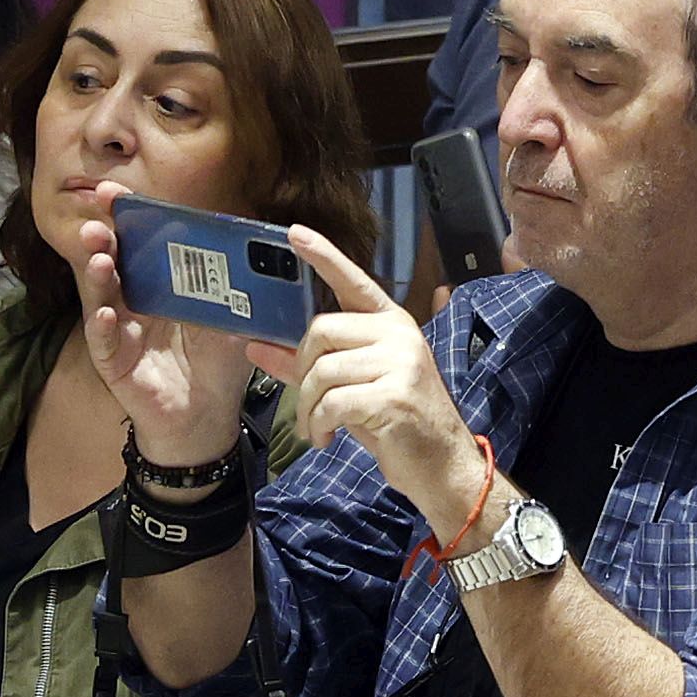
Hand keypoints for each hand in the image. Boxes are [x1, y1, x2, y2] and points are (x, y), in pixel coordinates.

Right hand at [67, 203, 258, 471]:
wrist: (207, 415)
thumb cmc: (216, 363)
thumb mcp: (233, 319)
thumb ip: (242, 289)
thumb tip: (269, 255)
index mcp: (158, 283)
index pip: (138, 242)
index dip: (125, 217)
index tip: (115, 193)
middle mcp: (132, 300)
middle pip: (111, 261)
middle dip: (102, 237)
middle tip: (99, 220)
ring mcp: (119, 329)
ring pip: (100, 296)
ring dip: (97, 274)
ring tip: (99, 256)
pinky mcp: (114, 362)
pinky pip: (105, 341)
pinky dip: (104, 326)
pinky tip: (108, 313)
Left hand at [277, 228, 485, 530]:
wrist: (441, 464)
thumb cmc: (395, 423)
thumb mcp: (351, 388)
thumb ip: (306, 366)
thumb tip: (255, 348)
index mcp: (390, 323)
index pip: (353, 281)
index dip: (323, 256)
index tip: (293, 232)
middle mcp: (398, 334)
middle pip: (321, 330)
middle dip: (301, 371)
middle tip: (305, 403)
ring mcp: (400, 363)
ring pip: (323, 371)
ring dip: (308, 408)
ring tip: (315, 429)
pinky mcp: (394, 396)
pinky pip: (333, 403)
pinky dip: (319, 425)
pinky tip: (325, 439)